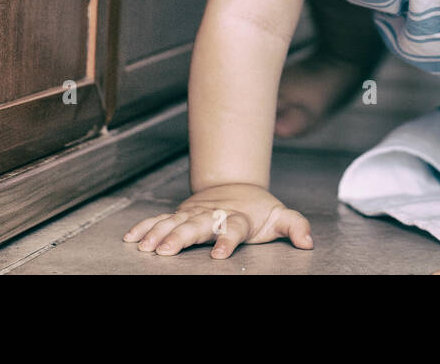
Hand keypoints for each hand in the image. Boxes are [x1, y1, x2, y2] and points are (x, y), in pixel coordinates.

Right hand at [123, 183, 313, 258]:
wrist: (237, 185)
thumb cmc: (258, 208)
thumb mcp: (280, 216)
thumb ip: (295, 226)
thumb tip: (308, 240)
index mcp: (238, 217)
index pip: (234, 229)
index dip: (227, 240)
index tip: (219, 255)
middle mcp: (214, 214)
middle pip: (196, 225)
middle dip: (180, 237)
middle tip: (165, 251)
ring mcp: (195, 213)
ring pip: (175, 222)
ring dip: (158, 233)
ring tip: (144, 247)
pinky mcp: (182, 214)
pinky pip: (161, 219)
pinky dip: (146, 227)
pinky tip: (132, 237)